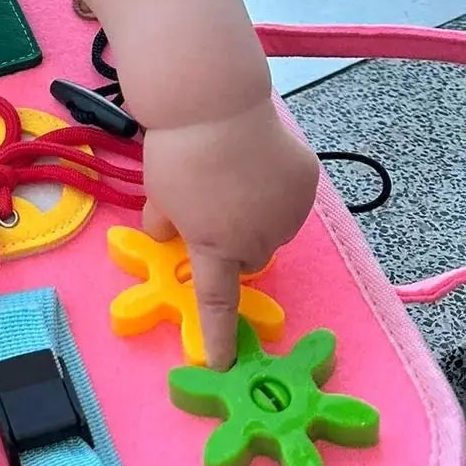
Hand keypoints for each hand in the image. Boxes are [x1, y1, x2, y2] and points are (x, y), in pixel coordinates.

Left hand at [141, 96, 318, 370]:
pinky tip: (257, 159)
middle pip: (249, 257)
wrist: (212, 103)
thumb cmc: (176, 150)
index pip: (217, 302)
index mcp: (214, 246)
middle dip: (234, 243)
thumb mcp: (159, 191)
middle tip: (215, 210)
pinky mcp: (306, 182)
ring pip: (274, 228)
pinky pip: (291, 198)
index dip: (218, 335)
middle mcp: (256, 238)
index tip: (220, 363)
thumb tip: (163, 232)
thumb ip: (165, 220)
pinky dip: (277, 188)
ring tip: (235, 175)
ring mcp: (287, 211)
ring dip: (258, 216)